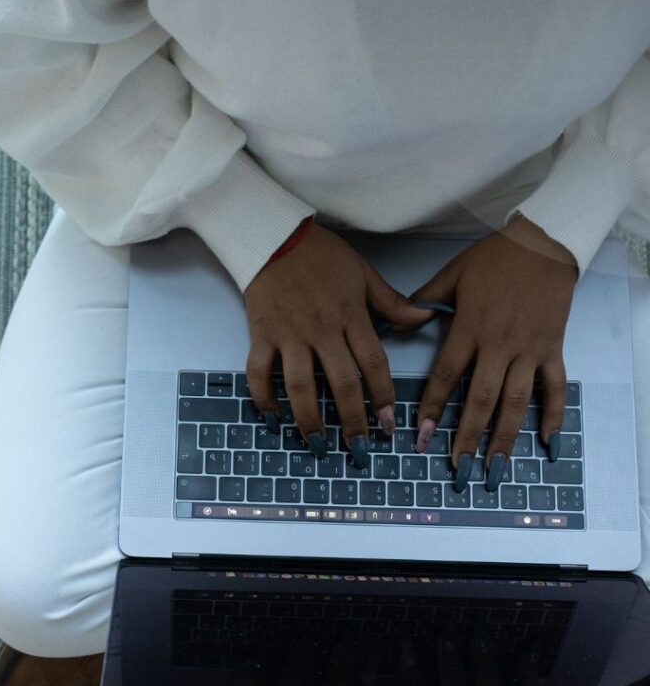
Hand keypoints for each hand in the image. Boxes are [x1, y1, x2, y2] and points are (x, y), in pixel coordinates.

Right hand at [243, 222, 430, 465]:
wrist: (273, 237)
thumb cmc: (321, 255)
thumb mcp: (363, 273)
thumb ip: (392, 303)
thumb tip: (425, 318)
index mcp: (350, 316)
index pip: (373, 363)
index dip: (383, 397)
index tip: (389, 424)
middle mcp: (321, 330)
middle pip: (340, 383)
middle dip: (352, 420)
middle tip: (360, 448)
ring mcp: (288, 335)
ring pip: (299, 385)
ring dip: (309, 419)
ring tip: (317, 444)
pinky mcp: (261, 336)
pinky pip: (259, 373)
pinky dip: (263, 398)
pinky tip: (273, 419)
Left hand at [412, 216, 577, 491]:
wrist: (545, 242)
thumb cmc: (494, 258)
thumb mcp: (452, 274)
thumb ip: (423, 301)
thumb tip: (393, 322)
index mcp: (470, 328)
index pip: (446, 376)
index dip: (433, 408)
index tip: (422, 437)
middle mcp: (499, 344)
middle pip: (481, 398)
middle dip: (468, 436)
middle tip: (458, 468)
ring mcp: (529, 349)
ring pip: (516, 400)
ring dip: (505, 437)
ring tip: (495, 468)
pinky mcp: (553, 347)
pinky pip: (554, 386)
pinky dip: (553, 414)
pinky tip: (547, 441)